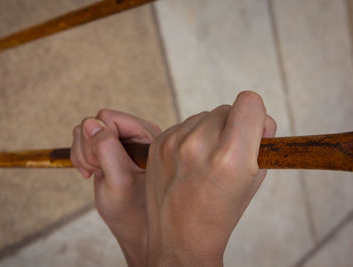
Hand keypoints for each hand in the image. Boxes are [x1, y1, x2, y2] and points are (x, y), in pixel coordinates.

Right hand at [71, 109, 160, 265]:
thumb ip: (106, 150)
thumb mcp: (119, 181)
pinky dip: (81, 157)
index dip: (97, 141)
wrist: (134, 222)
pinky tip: (92, 173)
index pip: (108, 119)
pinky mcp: (108, 146)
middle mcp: (134, 131)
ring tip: (97, 173)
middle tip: (99, 171)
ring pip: (85, 129)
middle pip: (94, 122)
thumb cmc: (133, 207)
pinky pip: (83, 139)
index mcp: (146, 134)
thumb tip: (90, 123)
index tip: (100, 166)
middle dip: (89, 148)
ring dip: (83, 154)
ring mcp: (120, 138)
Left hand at [145, 91, 276, 265]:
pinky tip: (187, 162)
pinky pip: (183, 125)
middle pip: (226, 108)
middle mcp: (198, 145)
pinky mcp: (158, 143)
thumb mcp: (253, 180)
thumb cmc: (221, 212)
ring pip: (203, 116)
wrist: (180, 238)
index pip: (249, 102)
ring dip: (209, 131)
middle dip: (231, 126)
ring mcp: (173, 143)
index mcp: (230, 157)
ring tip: (204, 161)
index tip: (251, 129)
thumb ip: (262, 142)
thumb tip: (259, 114)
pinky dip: (189, 137)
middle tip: (225, 154)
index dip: (254, 115)